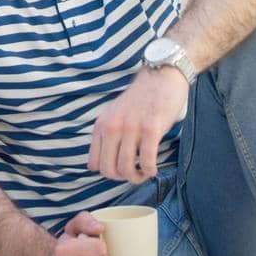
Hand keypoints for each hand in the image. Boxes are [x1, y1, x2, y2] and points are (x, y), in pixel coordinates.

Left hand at [87, 64, 187, 184]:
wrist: (161, 76)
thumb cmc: (140, 99)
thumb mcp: (114, 114)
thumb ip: (106, 135)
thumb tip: (95, 167)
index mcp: (102, 124)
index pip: (94, 163)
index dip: (108, 173)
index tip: (121, 170)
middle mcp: (113, 126)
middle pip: (109, 169)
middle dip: (122, 179)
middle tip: (134, 174)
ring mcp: (131, 127)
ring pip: (126, 168)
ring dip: (137, 177)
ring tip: (144, 173)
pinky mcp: (151, 129)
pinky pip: (146, 162)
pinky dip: (150, 171)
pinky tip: (153, 168)